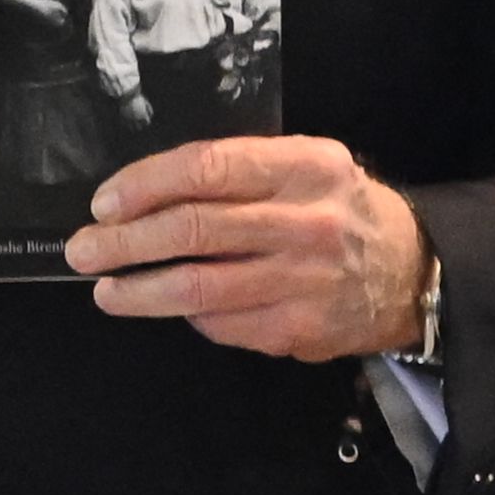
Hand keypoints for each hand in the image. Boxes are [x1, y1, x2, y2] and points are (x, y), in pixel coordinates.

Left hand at [64, 137, 426, 359]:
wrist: (410, 271)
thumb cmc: (338, 210)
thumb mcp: (306, 169)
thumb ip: (240, 174)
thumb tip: (143, 197)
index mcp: (308, 166)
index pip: (209, 168)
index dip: (145, 185)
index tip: (105, 203)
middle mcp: (309, 220)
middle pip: (193, 229)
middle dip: (124, 241)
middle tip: (84, 250)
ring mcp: (303, 279)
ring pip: (196, 287)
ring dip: (137, 290)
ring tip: (106, 290)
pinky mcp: (297, 328)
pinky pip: (219, 324)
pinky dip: (188, 315)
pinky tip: (173, 307)